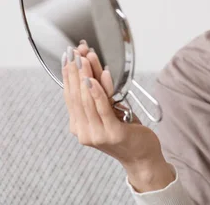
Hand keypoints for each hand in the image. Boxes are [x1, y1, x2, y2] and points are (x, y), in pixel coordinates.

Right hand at [62, 41, 163, 168]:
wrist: (142, 156)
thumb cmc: (126, 130)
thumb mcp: (109, 108)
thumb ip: (100, 92)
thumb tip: (91, 69)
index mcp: (79, 126)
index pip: (69, 97)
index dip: (67, 76)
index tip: (67, 57)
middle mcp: (84, 132)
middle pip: (76, 96)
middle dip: (75, 71)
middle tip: (74, 53)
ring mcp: (97, 135)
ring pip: (87, 100)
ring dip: (85, 76)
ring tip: (84, 59)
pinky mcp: (113, 134)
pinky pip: (103, 108)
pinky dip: (98, 92)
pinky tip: (95, 79)